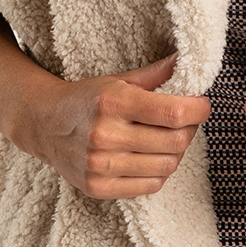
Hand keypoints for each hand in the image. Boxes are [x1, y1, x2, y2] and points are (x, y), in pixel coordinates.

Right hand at [20, 52, 210, 200]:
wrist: (44, 125)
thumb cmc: (88, 99)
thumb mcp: (119, 81)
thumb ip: (156, 74)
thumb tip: (188, 59)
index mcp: (114, 103)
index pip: (174, 113)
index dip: (198, 110)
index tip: (201, 105)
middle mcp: (106, 135)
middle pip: (175, 142)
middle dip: (190, 130)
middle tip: (185, 122)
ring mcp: (100, 165)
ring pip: (167, 166)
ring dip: (176, 152)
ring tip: (166, 139)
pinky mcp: (98, 188)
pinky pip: (150, 186)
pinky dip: (159, 173)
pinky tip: (151, 158)